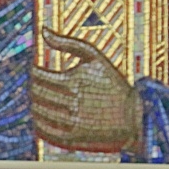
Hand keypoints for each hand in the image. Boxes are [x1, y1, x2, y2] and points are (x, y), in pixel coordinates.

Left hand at [31, 29, 141, 152]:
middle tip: (40, 85)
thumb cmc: (111, 82)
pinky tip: (45, 116)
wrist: (134, 115)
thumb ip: (67, 42)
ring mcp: (73, 121)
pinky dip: (39, 123)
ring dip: (36, 104)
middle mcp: (73, 102)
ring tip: (44, 99)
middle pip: (36, 93)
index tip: (39, 71)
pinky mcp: (73, 138)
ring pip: (38, 111)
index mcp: (75, 80)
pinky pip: (44, 131)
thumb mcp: (95, 57)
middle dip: (34, 87)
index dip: (35, 72)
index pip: (38, 76)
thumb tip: (43, 29)